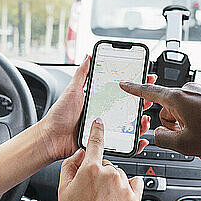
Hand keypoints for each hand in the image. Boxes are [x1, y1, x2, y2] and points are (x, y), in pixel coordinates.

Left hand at [40, 56, 154, 162]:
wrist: (51, 138)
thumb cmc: (59, 116)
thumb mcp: (72, 91)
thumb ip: (81, 74)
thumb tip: (87, 56)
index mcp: (99, 101)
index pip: (121, 92)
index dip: (134, 86)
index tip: (145, 79)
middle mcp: (105, 115)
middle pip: (129, 109)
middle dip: (142, 104)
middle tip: (149, 99)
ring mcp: (106, 129)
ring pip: (130, 127)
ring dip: (141, 123)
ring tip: (144, 119)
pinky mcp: (106, 142)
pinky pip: (124, 144)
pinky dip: (135, 143)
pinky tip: (140, 139)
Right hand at [58, 119, 143, 200]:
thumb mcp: (63, 189)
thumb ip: (70, 166)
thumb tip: (79, 154)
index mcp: (90, 169)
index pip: (96, 142)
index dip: (98, 130)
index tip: (100, 122)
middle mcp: (110, 174)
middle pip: (107, 163)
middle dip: (100, 173)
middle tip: (90, 193)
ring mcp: (124, 187)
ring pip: (119, 174)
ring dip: (113, 182)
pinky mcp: (135, 199)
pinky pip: (136, 183)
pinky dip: (129, 187)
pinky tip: (117, 199)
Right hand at [119, 81, 200, 160]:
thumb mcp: (186, 146)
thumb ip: (163, 141)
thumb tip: (158, 136)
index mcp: (179, 98)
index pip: (149, 92)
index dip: (134, 89)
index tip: (124, 84)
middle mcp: (193, 88)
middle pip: (171, 107)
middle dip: (175, 124)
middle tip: (189, 139)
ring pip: (188, 108)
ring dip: (191, 123)